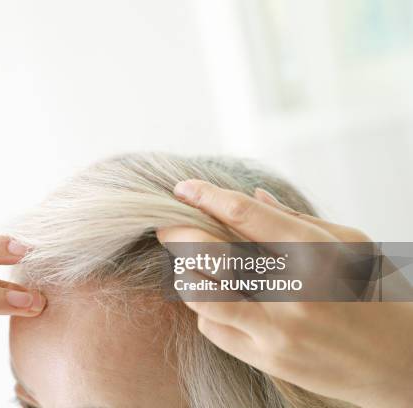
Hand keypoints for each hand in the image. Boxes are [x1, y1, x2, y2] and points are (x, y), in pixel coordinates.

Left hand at [158, 180, 412, 407]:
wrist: (400, 366)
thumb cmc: (377, 296)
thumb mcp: (351, 246)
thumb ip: (296, 221)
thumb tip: (254, 197)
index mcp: (316, 254)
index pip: (245, 215)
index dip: (207, 196)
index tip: (184, 187)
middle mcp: (291, 293)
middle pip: (211, 254)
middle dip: (178, 233)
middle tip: (166, 224)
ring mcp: (276, 331)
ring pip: (201, 295)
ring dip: (188, 274)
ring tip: (190, 264)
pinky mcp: (266, 360)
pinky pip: (213, 327)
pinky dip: (206, 309)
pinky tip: (218, 300)